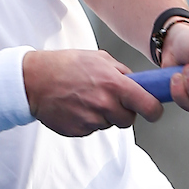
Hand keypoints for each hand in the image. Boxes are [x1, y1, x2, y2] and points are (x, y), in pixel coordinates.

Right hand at [23, 50, 162, 136]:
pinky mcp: (78, 131)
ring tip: (87, 98)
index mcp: (114, 84)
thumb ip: (122, 71)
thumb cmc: (65, 65)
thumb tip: (138, 82)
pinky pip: (93, 129)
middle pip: (129, 120)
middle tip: (111, 99)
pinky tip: (76, 106)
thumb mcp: (99, 58)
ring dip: (104, 115)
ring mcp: (91, 120)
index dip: (154, 110)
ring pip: (109, 124)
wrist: (34, 81)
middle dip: (124, 111)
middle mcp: (104, 104)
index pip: (149, 106)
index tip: (153, 110)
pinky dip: (88, 120)